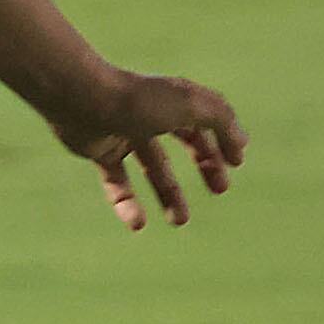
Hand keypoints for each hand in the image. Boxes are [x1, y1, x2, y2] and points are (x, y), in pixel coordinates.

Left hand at [49, 67, 243, 229]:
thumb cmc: (139, 100)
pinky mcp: (100, 151)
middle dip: (205, 166)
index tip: (235, 164)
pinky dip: (127, 204)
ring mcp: (124, 133)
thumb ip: (223, 121)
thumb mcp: (193, 106)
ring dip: (168, 194)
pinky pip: (116, 183)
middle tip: (220, 190)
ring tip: (179, 221)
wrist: (81, 100)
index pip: (207, 122)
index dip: (223, 142)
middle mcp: (151, 115)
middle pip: (184, 143)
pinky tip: (138, 224)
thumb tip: (242, 144)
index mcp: (175, 99)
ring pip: (153, 168)